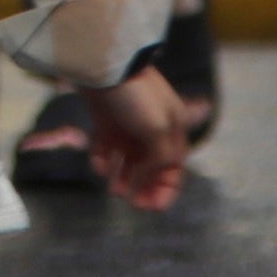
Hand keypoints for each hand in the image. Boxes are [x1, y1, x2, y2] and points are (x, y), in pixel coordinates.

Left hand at [74, 66, 194, 213]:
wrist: (106, 68)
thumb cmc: (138, 98)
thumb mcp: (159, 129)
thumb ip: (161, 157)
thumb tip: (153, 176)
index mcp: (172, 131)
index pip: (174, 168)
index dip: (166, 190)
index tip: (152, 207)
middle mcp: (152, 132)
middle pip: (151, 168)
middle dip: (143, 187)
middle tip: (132, 202)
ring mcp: (128, 128)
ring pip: (127, 162)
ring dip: (122, 178)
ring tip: (114, 188)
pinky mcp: (106, 125)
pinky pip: (106, 150)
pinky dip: (104, 160)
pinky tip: (101, 164)